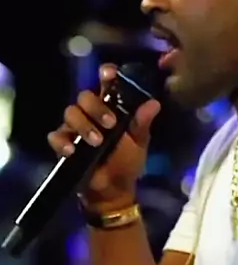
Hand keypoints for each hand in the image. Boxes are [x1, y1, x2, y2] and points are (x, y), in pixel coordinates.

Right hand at [47, 64, 159, 209]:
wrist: (113, 190)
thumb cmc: (127, 162)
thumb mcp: (138, 143)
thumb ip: (141, 124)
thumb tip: (154, 103)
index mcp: (110, 108)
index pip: (106, 84)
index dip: (106, 74)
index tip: (108, 73)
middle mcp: (90, 114)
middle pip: (84, 96)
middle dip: (96, 107)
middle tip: (111, 123)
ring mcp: (74, 128)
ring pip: (70, 113)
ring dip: (84, 125)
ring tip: (97, 142)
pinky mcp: (63, 144)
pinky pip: (56, 136)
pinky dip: (63, 142)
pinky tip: (73, 151)